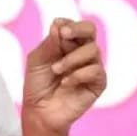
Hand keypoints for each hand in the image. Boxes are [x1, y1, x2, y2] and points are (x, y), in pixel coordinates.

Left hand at [22, 18, 106, 132]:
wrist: (40, 111)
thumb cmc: (37, 84)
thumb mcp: (37, 60)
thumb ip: (49, 43)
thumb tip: (58, 25)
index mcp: (66, 43)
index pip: (73, 25)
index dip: (67, 24)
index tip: (58, 27)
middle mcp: (81, 52)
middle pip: (90, 30)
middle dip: (78, 29)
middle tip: (64, 34)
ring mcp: (91, 66)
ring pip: (93, 50)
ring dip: (71, 58)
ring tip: (56, 69)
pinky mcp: (98, 83)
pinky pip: (96, 70)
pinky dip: (78, 74)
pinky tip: (65, 82)